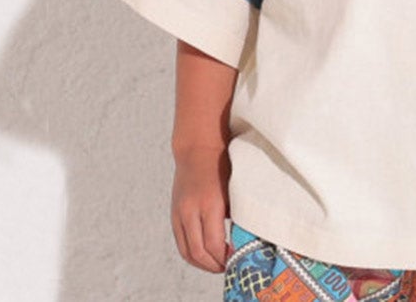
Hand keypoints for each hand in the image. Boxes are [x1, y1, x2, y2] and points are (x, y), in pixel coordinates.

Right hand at [171, 145, 231, 272]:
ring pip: (187, 251)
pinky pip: (180, 242)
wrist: (198, 148)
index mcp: (209, 204)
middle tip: (228, 266)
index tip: (237, 259)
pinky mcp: (174, 214)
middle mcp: (191, 211)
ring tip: (217, 264)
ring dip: (201, 263)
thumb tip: (242, 238)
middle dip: (214, 265)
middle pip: (198, 253)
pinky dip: (191, 253)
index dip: (225, 258)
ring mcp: (179, 213)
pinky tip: (205, 253)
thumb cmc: (222, 165)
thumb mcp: (234, 189)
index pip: (214, 244)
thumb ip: (236, 214)